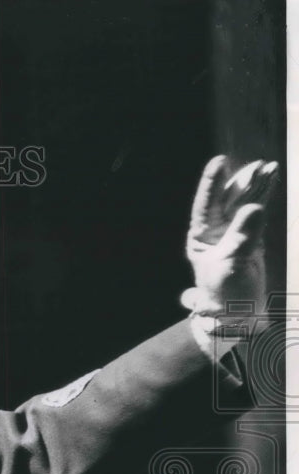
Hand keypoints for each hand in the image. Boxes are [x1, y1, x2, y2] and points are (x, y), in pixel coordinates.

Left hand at [181, 155, 277, 314]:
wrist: (237, 311)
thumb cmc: (226, 291)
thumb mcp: (232, 263)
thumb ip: (243, 236)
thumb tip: (255, 208)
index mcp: (201, 236)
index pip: (205, 205)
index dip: (212, 183)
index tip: (219, 162)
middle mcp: (215, 230)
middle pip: (227, 199)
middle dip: (242, 181)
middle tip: (258, 165)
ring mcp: (233, 231)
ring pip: (245, 202)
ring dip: (257, 185)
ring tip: (269, 167)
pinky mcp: (250, 235)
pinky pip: (258, 212)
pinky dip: (265, 197)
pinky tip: (272, 181)